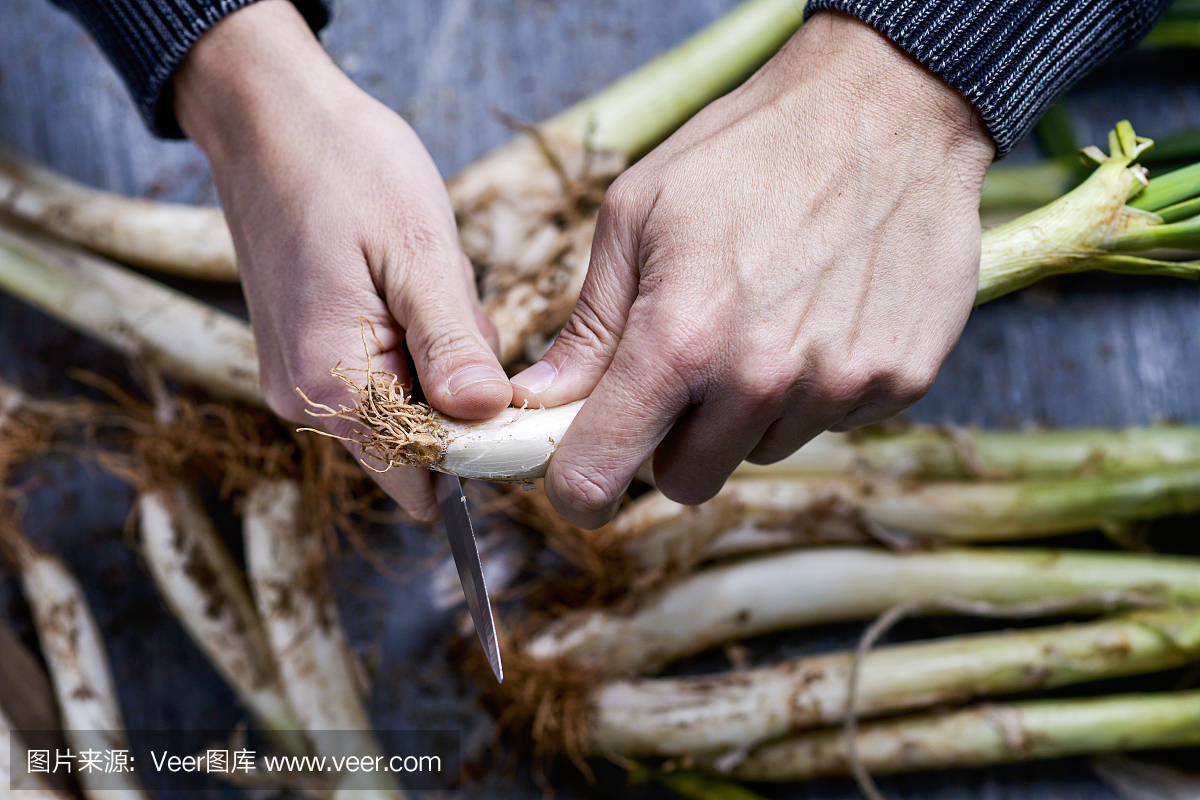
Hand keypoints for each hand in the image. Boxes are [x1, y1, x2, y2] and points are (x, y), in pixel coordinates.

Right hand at [174, 0, 511, 520]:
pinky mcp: (304, 353)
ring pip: (402, 406)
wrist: (269, 115)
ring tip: (426, 284)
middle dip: (459, 394)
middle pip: (414, 442)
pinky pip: (378, 376)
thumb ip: (452, 346)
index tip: (511, 398)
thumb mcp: (418, 253)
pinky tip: (407, 287)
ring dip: (436, 363)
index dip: (476, 449)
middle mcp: (304, 397)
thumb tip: (486, 418)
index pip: (419, 473)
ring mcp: (299, 376)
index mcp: (333, 381)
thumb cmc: (344, 168)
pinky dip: (410, 345)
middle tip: (458, 309)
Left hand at [510, 11, 994, 527]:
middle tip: (684, 371)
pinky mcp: (900, 380)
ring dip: (747, 411)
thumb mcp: (637, 215)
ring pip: (760, 451)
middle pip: (688, 480)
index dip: (580, 488)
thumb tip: (542, 398)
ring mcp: (839, 385)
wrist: (887, 106)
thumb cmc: (748, 149)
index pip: (605, 470)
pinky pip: (830, 423)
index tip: (578, 483)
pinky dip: (815, 389)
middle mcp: (762, 378)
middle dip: (671, 441)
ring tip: (764, 320)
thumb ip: (589, 324)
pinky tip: (820, 316)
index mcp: (681, 337)